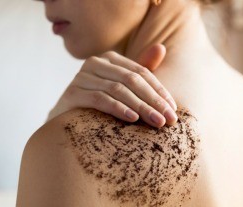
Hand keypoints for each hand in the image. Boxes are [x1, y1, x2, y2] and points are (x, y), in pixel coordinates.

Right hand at [46, 44, 177, 127]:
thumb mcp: (122, 86)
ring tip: (156, 122)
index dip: (159, 91)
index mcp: (109, 59)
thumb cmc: (99, 103)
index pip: (141, 72)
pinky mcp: (72, 93)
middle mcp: (95, 63)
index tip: (173, 109)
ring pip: (118, 90)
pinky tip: (132, 118)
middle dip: (153, 101)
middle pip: (131, 80)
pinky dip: (117, 108)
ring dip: (140, 107)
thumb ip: (141, 70)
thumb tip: (161, 48)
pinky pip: (99, 99)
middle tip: (169, 119)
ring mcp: (82, 77)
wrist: (69, 118)